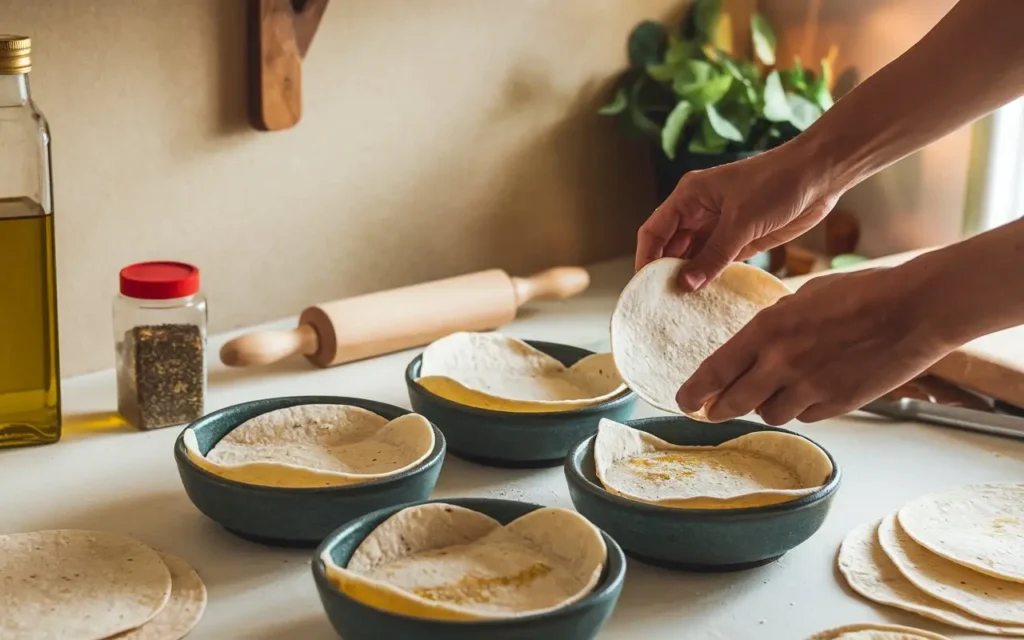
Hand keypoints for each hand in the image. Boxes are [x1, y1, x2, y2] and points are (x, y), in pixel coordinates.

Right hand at [635, 140, 839, 290]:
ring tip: (681, 308)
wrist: (820, 176)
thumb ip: (713, 255)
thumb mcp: (741, 221)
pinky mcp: (740, 241)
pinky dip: (709, 280)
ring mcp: (719, 228)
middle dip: (664, 274)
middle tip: (661, 305)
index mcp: (689, 197)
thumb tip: (685, 285)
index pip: (654, 231)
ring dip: (688, 280)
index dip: (645, 259)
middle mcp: (698, 213)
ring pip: (692, 259)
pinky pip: (716, 264)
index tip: (643, 288)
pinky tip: (705, 300)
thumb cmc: (777, 184)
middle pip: (670, 248)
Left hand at [674, 266, 955, 424]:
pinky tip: (812, 389)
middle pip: (734, 403)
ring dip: (766, 405)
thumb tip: (755, 342)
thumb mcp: (803, 298)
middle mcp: (782, 363)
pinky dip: (801, 408)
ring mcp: (810, 388)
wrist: (914, 310)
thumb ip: (774, 323)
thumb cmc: (862, 294)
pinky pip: (804, 416)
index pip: (716, 370)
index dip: (695, 391)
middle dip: (720, 408)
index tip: (683, 401)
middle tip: (713, 410)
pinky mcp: (837, 405)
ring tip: (776, 389)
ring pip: (769, 413)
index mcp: (768, 330)